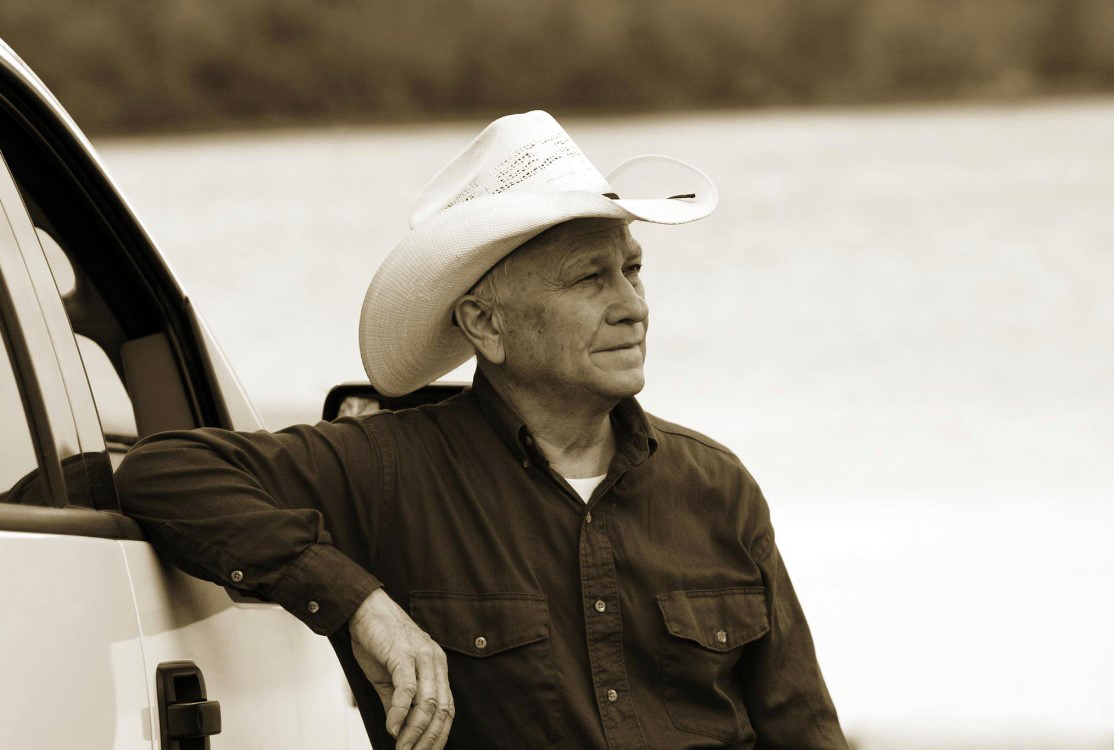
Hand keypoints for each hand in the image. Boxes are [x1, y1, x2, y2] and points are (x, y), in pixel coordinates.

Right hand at [349, 588, 454, 748]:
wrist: (365, 608)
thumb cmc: (378, 640)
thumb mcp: (389, 678)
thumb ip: (398, 703)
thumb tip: (400, 731)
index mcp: (437, 667)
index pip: (447, 709)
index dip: (438, 735)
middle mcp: (435, 662)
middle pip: (442, 710)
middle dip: (429, 740)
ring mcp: (421, 656)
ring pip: (428, 702)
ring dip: (415, 731)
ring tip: (402, 748)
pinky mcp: (403, 653)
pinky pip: (408, 688)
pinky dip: (401, 712)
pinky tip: (392, 727)